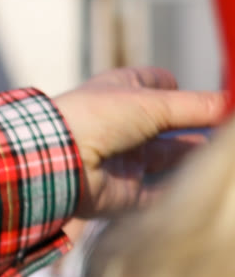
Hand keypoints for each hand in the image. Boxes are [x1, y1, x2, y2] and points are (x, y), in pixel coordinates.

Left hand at [51, 67, 224, 217]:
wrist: (60, 161)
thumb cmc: (98, 117)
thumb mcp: (153, 103)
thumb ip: (197, 106)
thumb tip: (232, 103)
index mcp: (121, 92)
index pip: (157, 83)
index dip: (182, 88)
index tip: (217, 97)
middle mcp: (122, 123)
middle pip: (169, 124)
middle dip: (199, 126)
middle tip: (229, 133)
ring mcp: (125, 158)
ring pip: (171, 157)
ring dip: (198, 156)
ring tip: (226, 156)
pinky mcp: (127, 191)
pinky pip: (163, 192)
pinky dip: (185, 189)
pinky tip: (209, 183)